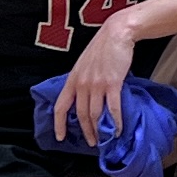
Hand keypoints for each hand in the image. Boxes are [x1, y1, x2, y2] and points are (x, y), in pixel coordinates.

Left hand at [54, 18, 134, 143]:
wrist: (116, 33)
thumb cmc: (102, 47)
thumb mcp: (84, 64)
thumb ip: (82, 80)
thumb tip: (85, 98)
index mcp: (73, 79)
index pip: (61, 106)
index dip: (59, 124)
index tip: (60, 137)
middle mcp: (82, 84)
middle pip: (81, 114)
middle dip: (86, 131)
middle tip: (92, 142)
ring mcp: (96, 84)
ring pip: (95, 114)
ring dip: (99, 130)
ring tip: (104, 139)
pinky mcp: (112, 83)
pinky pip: (112, 108)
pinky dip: (115, 121)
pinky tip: (117, 129)